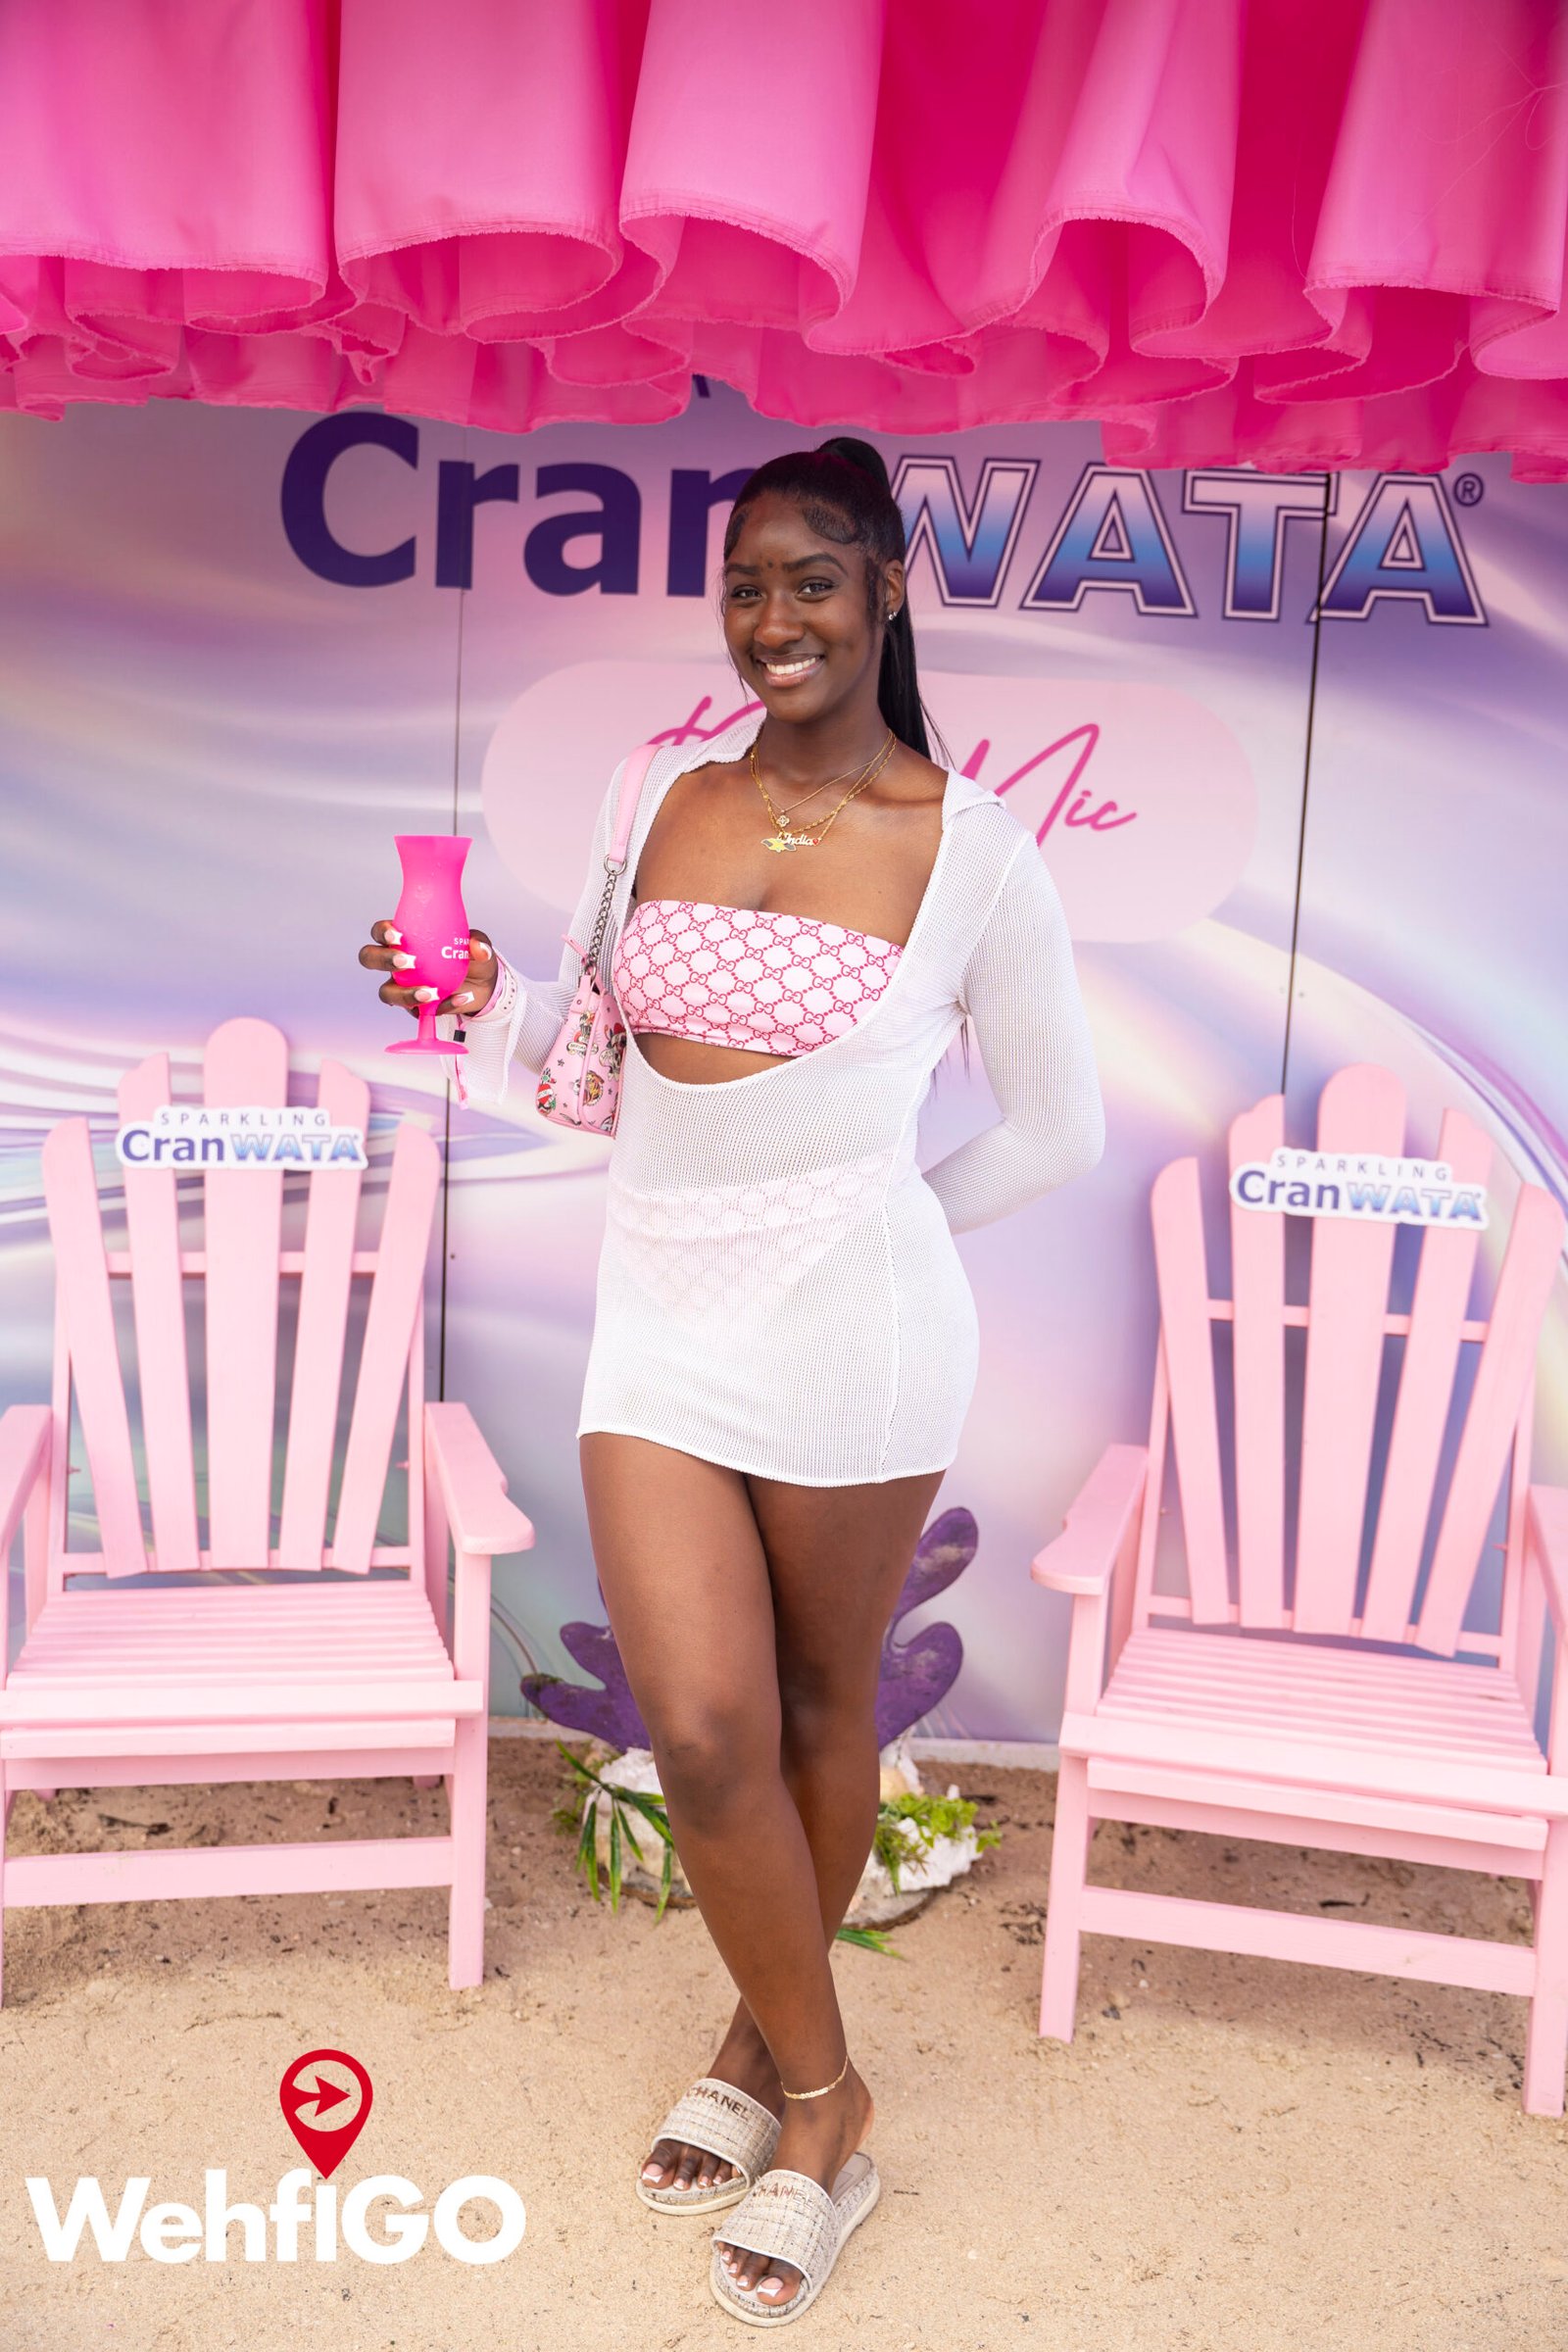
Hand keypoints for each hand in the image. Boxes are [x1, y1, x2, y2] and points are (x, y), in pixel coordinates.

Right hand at [359, 922, 497, 1020]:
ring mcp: (402, 986)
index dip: (383, 932)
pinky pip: (418, 1012)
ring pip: (386, 993)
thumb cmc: (470, 958)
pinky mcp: (416, 1007)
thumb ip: (478, 943)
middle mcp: (397, 963)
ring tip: (431, 992)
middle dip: (383, 959)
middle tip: (409, 962)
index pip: (381, 932)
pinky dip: (440, 1007)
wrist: (482, 985)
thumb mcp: (478, 946)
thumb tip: (477, 947)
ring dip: (405, 994)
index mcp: (405, 940)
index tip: (397, 935)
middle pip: (370, 958)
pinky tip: (460, 998)